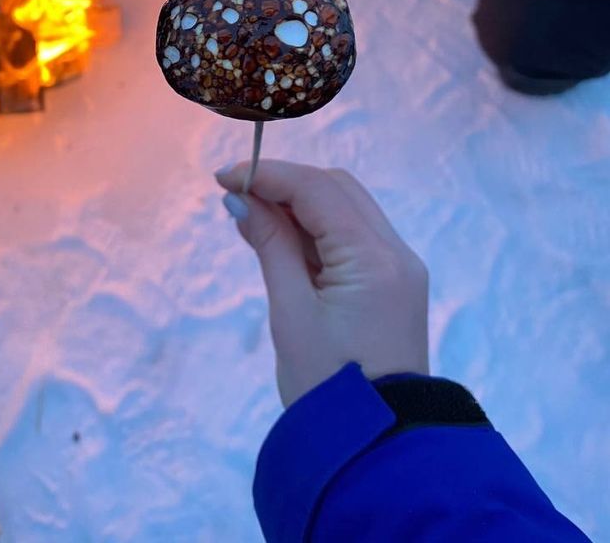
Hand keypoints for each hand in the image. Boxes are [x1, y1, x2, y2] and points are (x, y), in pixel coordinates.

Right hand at [217, 160, 428, 406]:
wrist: (378, 448)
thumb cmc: (327, 386)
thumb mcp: (291, 313)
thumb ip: (270, 245)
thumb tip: (241, 199)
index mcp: (375, 258)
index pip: (319, 190)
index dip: (270, 175)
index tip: (224, 178)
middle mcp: (396, 253)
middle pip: (338, 189)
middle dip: (286, 184)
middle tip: (236, 196)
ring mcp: (399, 267)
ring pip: (347, 208)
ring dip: (300, 205)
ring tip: (252, 218)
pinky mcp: (393, 283)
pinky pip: (353, 237)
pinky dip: (317, 230)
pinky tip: (281, 240)